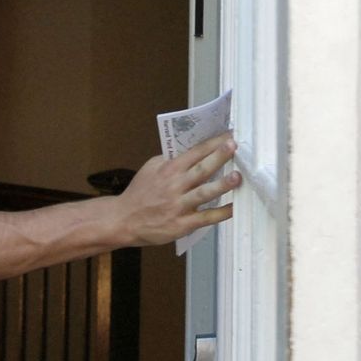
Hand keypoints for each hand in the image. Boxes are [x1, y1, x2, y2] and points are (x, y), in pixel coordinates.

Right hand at [116, 134, 239, 245]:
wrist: (123, 219)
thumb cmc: (140, 192)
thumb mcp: (151, 169)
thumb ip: (171, 160)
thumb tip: (195, 151)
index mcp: (168, 169)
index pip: (195, 152)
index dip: (213, 143)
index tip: (229, 135)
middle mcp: (175, 185)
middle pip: (201, 169)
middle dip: (219, 157)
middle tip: (235, 147)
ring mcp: (179, 206)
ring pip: (204, 193)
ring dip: (222, 185)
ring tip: (237, 177)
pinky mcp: (181, 224)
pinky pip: (204, 218)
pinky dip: (220, 213)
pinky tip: (234, 208)